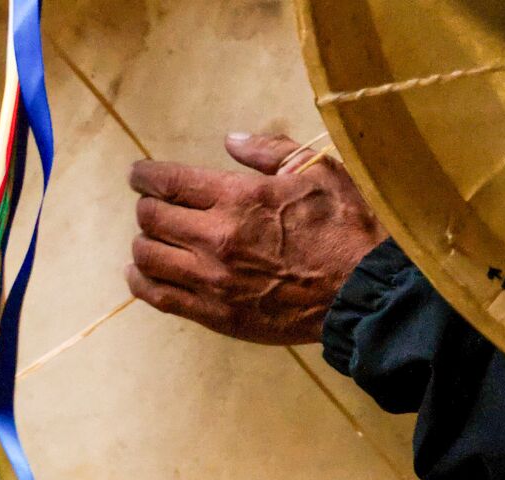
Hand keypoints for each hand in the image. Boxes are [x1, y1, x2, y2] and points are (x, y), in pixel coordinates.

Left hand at [125, 132, 386, 345]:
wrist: (363, 292)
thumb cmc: (346, 227)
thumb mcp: (319, 173)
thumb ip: (271, 151)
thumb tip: (231, 140)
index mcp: (238, 198)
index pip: (167, 182)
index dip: (145, 175)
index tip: (140, 175)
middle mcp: (216, 238)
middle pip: (150, 217)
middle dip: (148, 206)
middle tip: (157, 205)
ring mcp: (212, 279)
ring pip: (146, 256)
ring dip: (145, 242)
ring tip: (156, 237)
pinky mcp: (214, 313)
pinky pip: (158, 295)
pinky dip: (142, 280)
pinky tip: (145, 271)